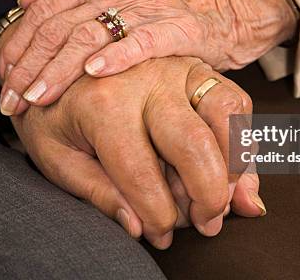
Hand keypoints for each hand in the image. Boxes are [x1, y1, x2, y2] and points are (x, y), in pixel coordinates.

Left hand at [0, 0, 296, 114]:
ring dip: (58, 69)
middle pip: (58, 26)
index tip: (3, 80)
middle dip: (29, 67)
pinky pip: (140, 41)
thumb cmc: (167, 6)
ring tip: (38, 97)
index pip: (43, 11)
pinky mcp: (175, 26)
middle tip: (12, 102)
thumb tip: (25, 1)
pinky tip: (94, 74)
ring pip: (89, 35)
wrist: (226, 1)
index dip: (18, 47)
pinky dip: (115, 57)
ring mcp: (145, 5)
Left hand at [9, 55, 264, 248]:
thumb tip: (140, 228)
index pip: (140, 171)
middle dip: (207, 195)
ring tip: (225, 199)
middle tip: (206, 224)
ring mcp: (175, 67)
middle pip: (193, 143)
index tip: (160, 235)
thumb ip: (97, 192)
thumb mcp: (55, 157)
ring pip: (224, 113)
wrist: (58, 63)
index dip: (157, 214)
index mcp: (101, 103)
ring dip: (234, 165)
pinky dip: (244, 137)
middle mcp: (144, 79)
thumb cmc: (56, 115)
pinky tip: (236, 169)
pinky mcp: (195, 66)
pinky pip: (233, 98)